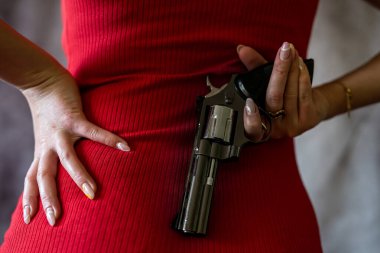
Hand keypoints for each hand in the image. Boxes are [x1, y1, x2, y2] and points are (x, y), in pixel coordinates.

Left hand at [21, 70, 129, 225]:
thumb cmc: (47, 109)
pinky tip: (125, 147)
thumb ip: (52, 149)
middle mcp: (48, 144)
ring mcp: (60, 132)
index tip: (30, 220)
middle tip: (54, 219)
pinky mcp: (73, 118)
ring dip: (80, 176)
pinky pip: (93, 132)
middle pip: (44, 176)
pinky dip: (110, 140)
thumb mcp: (46, 134)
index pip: (32, 179)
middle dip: (49, 198)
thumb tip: (62, 162)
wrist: (41, 80)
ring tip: (92, 193)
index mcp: (42, 150)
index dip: (30, 199)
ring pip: (67, 158)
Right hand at [238, 43, 327, 140]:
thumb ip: (253, 67)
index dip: (250, 118)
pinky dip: (302, 75)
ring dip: (292, 68)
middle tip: (283, 50)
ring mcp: (292, 126)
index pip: (252, 129)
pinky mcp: (308, 119)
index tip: (249, 102)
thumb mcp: (264, 83)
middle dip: (279, 71)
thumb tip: (242, 49)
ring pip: (290, 93)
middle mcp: (275, 130)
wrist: (311, 109)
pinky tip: (299, 62)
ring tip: (291, 50)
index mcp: (259, 127)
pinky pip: (304, 93)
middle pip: (273, 99)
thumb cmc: (282, 96)